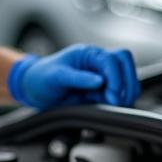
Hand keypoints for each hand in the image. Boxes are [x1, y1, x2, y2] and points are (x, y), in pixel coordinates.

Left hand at [7, 44, 139, 109]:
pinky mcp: (102, 89)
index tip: (111, 96)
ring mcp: (101, 74)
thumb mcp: (56, 77)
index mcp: (87, 54)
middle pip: (125, 63)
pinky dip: (121, 99)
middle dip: (126, 83)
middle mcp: (97, 62)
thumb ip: (78, 78)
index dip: (116, 78)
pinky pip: (119, 92)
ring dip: (126, 92)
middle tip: (117, 102)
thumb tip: (99, 80)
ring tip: (114, 105)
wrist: (34, 88)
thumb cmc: (42, 77)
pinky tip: (111, 107)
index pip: (112, 60)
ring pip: (126, 77)